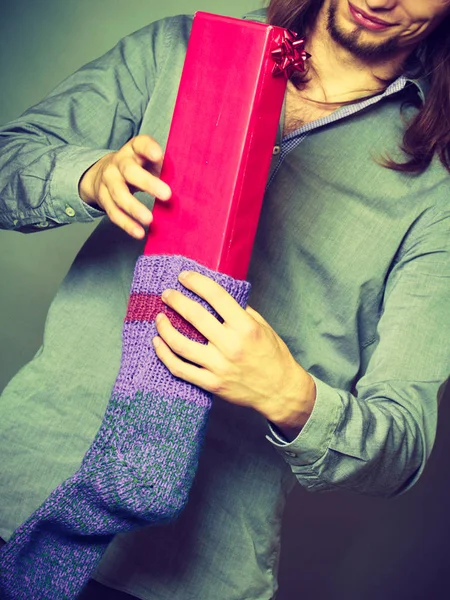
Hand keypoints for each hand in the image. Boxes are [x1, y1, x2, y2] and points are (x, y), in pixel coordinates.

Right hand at [78, 135, 170, 238]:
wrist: (101, 174)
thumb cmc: (136, 168)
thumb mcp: (148, 162)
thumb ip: (163, 168)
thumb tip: (185, 182)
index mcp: (132, 150)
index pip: (140, 144)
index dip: (148, 148)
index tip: (159, 155)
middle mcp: (117, 164)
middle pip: (129, 171)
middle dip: (147, 183)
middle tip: (166, 194)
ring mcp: (108, 181)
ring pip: (119, 195)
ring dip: (134, 208)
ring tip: (149, 219)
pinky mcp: (103, 199)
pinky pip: (114, 212)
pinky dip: (127, 224)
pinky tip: (139, 232)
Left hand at [152, 271, 315, 430]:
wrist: (280, 390)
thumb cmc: (272, 355)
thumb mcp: (263, 326)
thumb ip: (241, 310)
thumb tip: (216, 295)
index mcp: (246, 327)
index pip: (216, 296)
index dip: (197, 282)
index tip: (184, 277)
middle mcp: (231, 345)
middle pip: (195, 316)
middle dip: (176, 301)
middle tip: (167, 294)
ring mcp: (219, 366)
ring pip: (181, 344)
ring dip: (165, 328)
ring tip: (159, 317)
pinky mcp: (211, 383)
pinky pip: (180, 369)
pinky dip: (164, 355)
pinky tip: (158, 343)